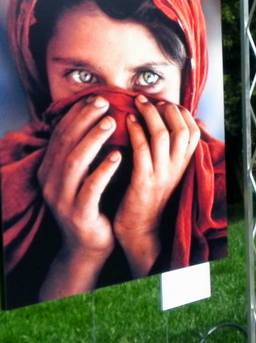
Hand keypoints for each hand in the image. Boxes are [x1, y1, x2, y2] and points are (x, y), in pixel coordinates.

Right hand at [37, 95, 122, 299]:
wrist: (89, 245)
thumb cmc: (93, 204)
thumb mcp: (85, 175)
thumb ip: (87, 152)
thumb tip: (104, 119)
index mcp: (50, 169)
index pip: (61, 134)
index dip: (77, 115)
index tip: (97, 98)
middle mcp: (51, 181)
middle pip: (66, 143)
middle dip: (84, 120)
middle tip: (104, 103)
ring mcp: (62, 198)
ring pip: (75, 162)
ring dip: (93, 140)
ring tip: (112, 123)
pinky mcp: (79, 213)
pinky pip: (91, 188)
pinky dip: (103, 170)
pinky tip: (118, 156)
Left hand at [113, 95, 199, 276]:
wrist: (140, 230)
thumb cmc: (150, 197)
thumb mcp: (168, 173)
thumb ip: (173, 151)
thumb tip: (184, 126)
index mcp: (184, 165)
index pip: (193, 132)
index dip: (181, 113)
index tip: (164, 103)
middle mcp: (177, 168)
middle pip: (180, 129)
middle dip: (165, 109)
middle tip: (147, 99)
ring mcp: (162, 175)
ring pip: (164, 136)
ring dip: (150, 115)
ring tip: (136, 103)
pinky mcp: (144, 182)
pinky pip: (143, 151)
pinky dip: (136, 132)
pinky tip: (127, 121)